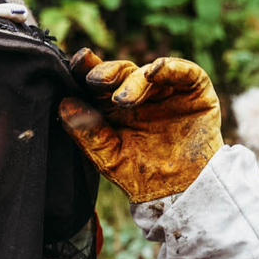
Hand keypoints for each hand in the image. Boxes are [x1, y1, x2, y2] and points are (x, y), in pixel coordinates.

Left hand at [59, 49, 222, 202]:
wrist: (182, 194)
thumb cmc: (144, 179)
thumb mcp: (109, 159)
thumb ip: (87, 134)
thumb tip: (64, 104)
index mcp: (115, 108)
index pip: (98, 83)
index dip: (86, 71)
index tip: (75, 64)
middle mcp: (140, 95)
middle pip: (120, 73)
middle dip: (107, 72)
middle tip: (95, 79)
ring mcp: (167, 90)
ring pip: (147, 73)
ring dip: (133, 81)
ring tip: (123, 100)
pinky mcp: (194, 88)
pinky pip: (183, 71)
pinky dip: (170, 68)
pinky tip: (155, 71)